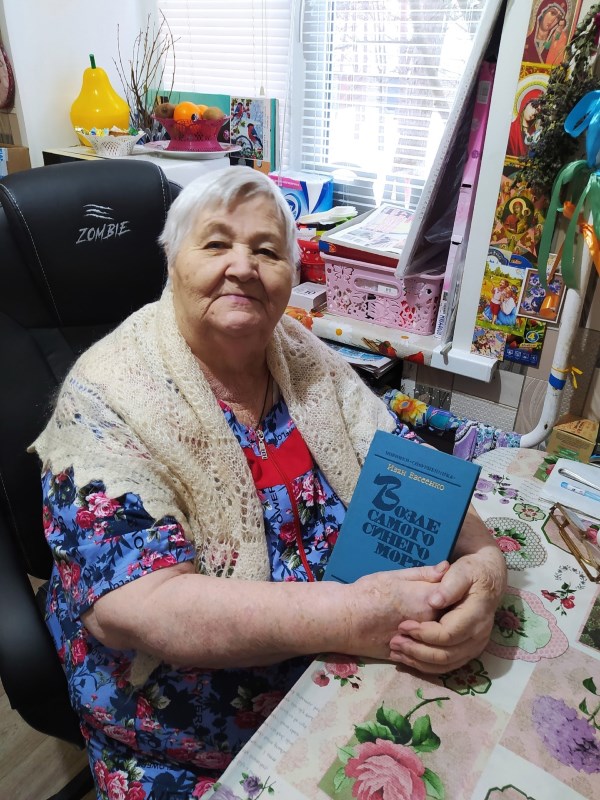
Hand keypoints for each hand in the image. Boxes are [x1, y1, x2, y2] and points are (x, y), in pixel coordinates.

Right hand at [342, 562, 449, 660]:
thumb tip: (447, 567)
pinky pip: (430, 658)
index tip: (455, 586)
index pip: (456, 595)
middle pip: (455, 619)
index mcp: (428, 600)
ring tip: (436, 621)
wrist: (344, 619)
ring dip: (445, 633)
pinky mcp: (410, 657)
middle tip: (449, 604)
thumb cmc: (368, 592)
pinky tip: (427, 640)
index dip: (456, 590)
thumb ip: (424, 574)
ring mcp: (421, 643)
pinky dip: (432, 650)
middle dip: (454, 612)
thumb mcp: (396, 575)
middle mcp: (429, 624)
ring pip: (445, 642)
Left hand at [388, 546, 506, 673]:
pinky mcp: (469, 651)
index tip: (403, 626)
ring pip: (446, 664)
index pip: (448, 634)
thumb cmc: (472, 573)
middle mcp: (478, 635)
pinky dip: (426, 665)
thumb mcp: (462, 570)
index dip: (423, 633)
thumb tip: (434, 601)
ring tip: (397, 652)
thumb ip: (450, 584)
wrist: (488, 580)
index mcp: (476, 615)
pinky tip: (408, 658)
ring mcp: (475, 646)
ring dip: (419, 661)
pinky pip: (448, 666)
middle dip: (417, 651)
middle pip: (446, 654)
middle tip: (394, 642)